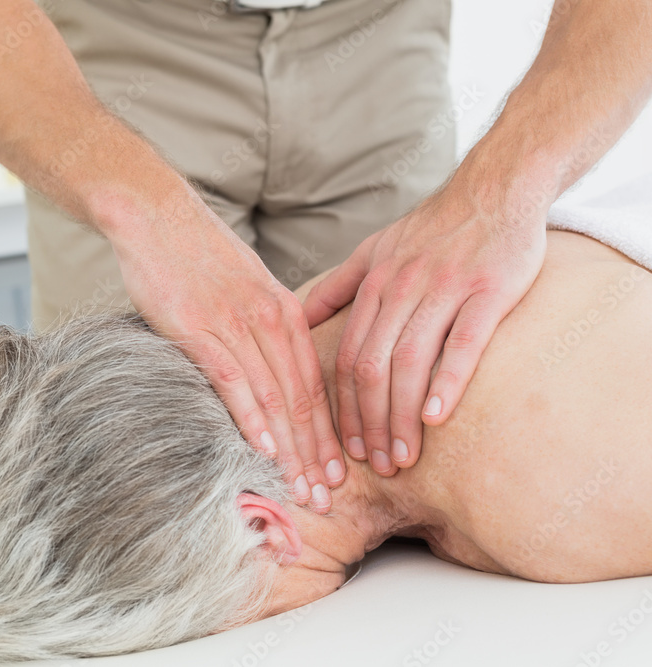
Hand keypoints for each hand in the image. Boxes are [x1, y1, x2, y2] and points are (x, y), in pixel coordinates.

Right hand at [111, 198, 344, 510]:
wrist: (155, 215)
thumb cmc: (196, 254)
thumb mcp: (246, 286)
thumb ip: (263, 327)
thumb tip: (271, 372)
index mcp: (285, 312)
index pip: (315, 385)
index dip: (328, 435)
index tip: (336, 474)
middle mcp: (268, 320)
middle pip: (301, 398)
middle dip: (315, 454)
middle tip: (326, 498)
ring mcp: (235, 324)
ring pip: (273, 396)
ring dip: (289, 448)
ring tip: (298, 488)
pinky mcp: (198, 327)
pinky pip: (232, 378)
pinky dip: (249, 415)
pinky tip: (260, 447)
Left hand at [302, 183, 546, 475]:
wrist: (495, 188)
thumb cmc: (432, 228)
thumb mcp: (372, 250)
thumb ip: (336, 287)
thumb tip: (294, 315)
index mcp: (373, 285)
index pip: (347, 358)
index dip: (342, 408)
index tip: (344, 447)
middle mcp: (402, 288)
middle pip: (372, 367)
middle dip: (368, 423)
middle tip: (374, 466)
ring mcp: (444, 289)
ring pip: (410, 362)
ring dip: (401, 416)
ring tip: (402, 457)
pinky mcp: (488, 290)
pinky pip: (463, 342)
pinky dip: (447, 381)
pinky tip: (436, 417)